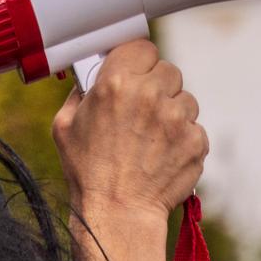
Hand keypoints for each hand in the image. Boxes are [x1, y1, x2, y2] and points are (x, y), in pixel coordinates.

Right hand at [52, 39, 207, 221]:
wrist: (117, 213)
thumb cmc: (87, 172)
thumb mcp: (65, 125)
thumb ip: (80, 93)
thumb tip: (90, 78)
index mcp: (115, 82)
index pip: (143, 47)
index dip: (139, 60)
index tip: (136, 71)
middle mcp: (149, 94)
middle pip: (168, 70)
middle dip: (157, 86)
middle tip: (143, 108)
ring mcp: (176, 118)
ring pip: (185, 99)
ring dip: (172, 112)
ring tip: (152, 137)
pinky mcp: (195, 140)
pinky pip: (195, 128)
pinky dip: (183, 139)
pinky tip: (163, 154)